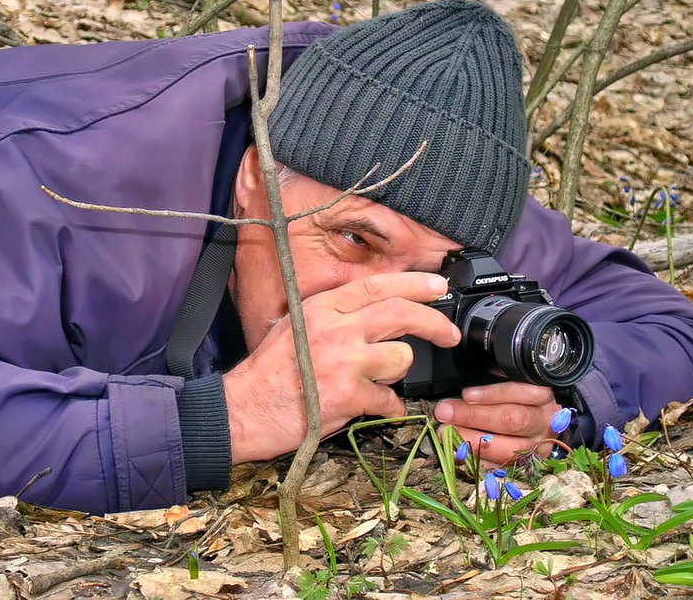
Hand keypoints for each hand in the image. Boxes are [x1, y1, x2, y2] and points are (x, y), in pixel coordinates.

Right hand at [223, 272, 458, 463]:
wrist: (244, 408)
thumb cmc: (268, 370)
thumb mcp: (295, 324)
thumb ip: (332, 313)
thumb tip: (371, 310)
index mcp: (323, 307)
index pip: (378, 285)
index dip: (414, 283)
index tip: (437, 285)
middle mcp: (336, 328)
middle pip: (401, 314)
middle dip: (434, 321)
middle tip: (448, 334)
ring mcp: (344, 361)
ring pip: (401, 359)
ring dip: (397, 372)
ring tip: (376, 380)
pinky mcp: (348, 395)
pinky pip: (390, 399)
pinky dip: (389, 407)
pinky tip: (377, 407)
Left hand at [433, 382, 560, 465]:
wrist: (541, 424)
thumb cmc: (518, 398)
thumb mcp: (510, 381)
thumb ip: (493, 379)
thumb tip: (465, 387)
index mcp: (541, 396)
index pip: (521, 392)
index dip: (492, 394)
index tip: (466, 394)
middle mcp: (543, 423)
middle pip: (512, 421)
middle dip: (474, 417)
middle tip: (445, 412)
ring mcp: (538, 447)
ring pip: (509, 449)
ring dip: (472, 441)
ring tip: (445, 433)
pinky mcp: (527, 466)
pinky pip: (503, 468)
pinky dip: (478, 461)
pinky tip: (458, 453)